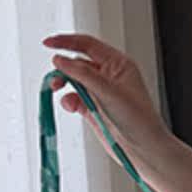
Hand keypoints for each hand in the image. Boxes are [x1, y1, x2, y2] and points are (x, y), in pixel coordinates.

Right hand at [41, 32, 167, 159]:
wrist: (143, 149)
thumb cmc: (138, 119)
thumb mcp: (108, 91)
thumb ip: (82, 74)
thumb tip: (60, 59)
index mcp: (118, 64)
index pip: (88, 45)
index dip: (67, 42)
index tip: (48, 43)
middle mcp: (109, 76)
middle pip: (78, 63)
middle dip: (64, 68)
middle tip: (55, 78)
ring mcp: (100, 92)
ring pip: (74, 81)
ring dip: (64, 84)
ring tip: (57, 89)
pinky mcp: (93, 108)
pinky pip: (74, 99)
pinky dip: (68, 101)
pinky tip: (71, 107)